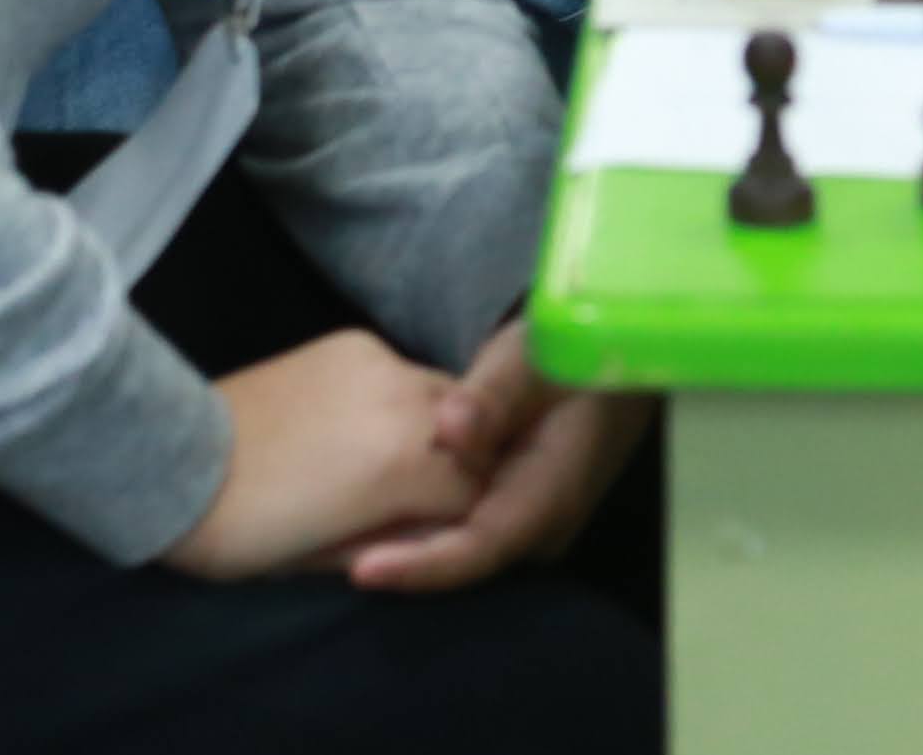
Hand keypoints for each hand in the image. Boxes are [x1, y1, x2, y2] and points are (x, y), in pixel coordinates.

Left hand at [165, 328, 483, 580]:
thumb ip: (407, 536)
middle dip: (458, 468)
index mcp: (404, 462)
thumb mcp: (337, 557)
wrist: (177, 462)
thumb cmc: (249, 532)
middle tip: (415, 500)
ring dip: (436, 430)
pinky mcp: (354, 342)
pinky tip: (361, 425)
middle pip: (476, 436)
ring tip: (388, 461)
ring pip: (445, 397)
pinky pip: (403, 374)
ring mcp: (380, 362)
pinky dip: (398, 402)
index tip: (430, 533)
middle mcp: (406, 400)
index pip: (477, 492)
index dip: (458, 520)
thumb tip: (447, 528)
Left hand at [342, 318, 650, 591]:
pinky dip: (402, 521)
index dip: (421, 563)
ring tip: (314, 543)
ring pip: (446, 546)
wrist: (611, 366)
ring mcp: (515, 524)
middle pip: (454, 557)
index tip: (359, 567)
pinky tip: (351, 514)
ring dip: (388, 541)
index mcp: (549, 497)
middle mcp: (533, 529)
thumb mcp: (538, 359)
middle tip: (311, 557)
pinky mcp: (496, 510)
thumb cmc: (573, 355)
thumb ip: (496, 394)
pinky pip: (445, 527)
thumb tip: (449, 427)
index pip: (479, 547)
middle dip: (387, 558)